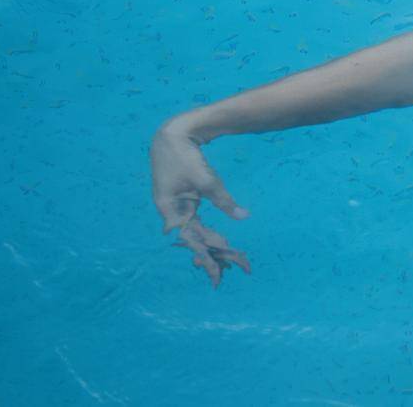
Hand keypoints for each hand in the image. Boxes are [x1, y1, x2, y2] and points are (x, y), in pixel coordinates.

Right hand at [150, 117, 252, 286]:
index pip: (191, 241)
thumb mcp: (205, 178)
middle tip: (224, 277)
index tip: (217, 273)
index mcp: (170, 211)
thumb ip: (222, 199)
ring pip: (196, 233)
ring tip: (225, 266)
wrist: (172, 134)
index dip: (205, 257)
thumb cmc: (184, 156)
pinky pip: (197, 222)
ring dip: (209, 248)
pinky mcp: (186, 201)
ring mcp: (178, 208)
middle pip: (193, 240)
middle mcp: (172, 213)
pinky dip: (208, 233)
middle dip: (208, 258)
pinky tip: (219, 246)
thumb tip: (242, 216)